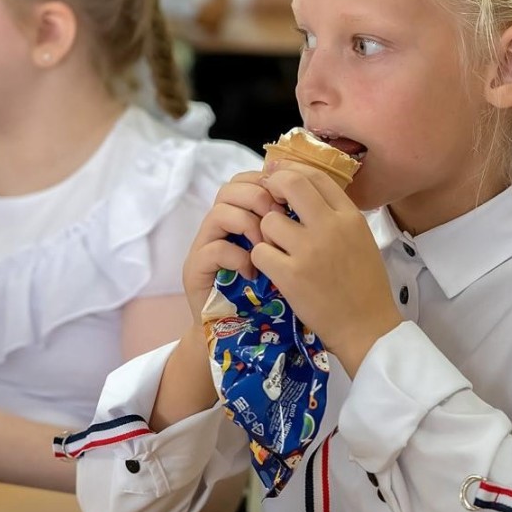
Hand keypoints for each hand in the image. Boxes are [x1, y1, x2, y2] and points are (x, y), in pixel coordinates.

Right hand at [182, 171, 281, 325]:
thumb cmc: (272, 292)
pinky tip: (254, 272)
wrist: (242, 332)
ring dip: (249, 224)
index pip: (249, 179)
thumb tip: (316, 200)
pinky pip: (214, 249)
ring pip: (220, 212)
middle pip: (231, 188)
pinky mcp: (195, 269)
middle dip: (260, 197)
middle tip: (281, 217)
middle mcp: (221, 225)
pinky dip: (237, 256)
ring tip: (268, 245)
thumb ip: (293, 225)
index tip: (292, 197)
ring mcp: (205, 245)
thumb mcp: (288, 254)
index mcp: (243, 214)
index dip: (269, 180)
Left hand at [254, 162, 402, 376]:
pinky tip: (273, 268)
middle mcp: (330, 227)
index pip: (316, 176)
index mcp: (350, 217)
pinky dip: (262, 259)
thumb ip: (336, 216)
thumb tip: (305, 194)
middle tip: (266, 200)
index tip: (278, 177)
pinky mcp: (291, 275)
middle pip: (290, 183)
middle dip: (271, 187)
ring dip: (266, 233)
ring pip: (269, 220)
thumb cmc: (365, 285)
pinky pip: (260, 251)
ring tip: (276, 248)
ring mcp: (309, 250)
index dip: (291, 171)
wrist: (367, 327)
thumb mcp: (361, 239)